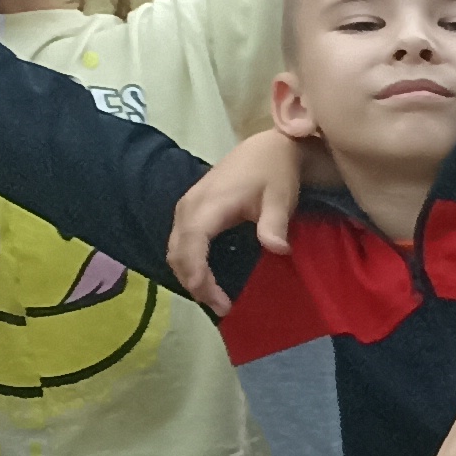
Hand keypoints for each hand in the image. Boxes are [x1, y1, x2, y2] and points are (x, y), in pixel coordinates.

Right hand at [169, 126, 315, 316]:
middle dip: (194, 282)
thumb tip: (278, 250)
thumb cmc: (274, 173)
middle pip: (178, 251)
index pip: (192, 243)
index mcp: (208, 205)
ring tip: (214, 299)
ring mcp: (186, 208)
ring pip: (175, 249)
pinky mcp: (190, 210)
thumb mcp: (280, 198)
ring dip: (189, 275)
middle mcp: (189, 207)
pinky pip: (180, 242)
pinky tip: (206, 279)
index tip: (211, 297)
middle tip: (221, 307)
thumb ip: (275, 224)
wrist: (266, 148)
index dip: (197, 272)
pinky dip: (188, 263)